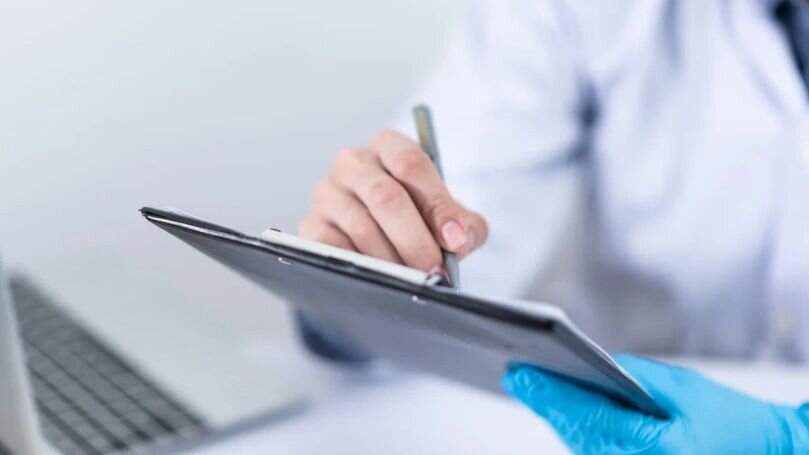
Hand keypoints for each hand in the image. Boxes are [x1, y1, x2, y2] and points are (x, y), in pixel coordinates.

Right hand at [299, 129, 487, 270]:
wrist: (382, 242)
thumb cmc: (418, 220)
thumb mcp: (449, 218)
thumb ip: (464, 225)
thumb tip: (458, 240)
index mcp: (387, 146)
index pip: (410, 163)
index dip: (436, 203)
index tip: (454, 239)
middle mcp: (352, 163)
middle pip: (385, 196)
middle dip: (415, 239)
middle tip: (434, 270)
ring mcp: (327, 193)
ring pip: (362, 227)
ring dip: (393, 260)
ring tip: (413, 280)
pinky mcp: (311, 226)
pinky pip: (336, 250)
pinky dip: (364, 268)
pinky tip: (381, 279)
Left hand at [503, 354, 808, 453]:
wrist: (765, 452)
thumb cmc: (732, 421)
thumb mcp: (686, 388)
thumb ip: (638, 376)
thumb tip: (598, 364)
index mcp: (654, 448)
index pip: (588, 416)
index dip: (550, 393)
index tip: (520, 375)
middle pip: (578, 433)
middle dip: (546, 403)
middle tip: (515, 377)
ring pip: (583, 445)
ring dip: (557, 417)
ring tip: (530, 388)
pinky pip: (597, 453)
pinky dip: (577, 430)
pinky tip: (561, 411)